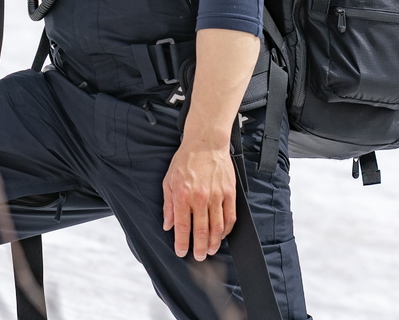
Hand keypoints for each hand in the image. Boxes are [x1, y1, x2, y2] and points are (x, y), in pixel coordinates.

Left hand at [161, 140, 236, 260]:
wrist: (206, 143)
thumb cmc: (186, 160)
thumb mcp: (169, 181)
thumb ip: (168, 205)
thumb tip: (168, 224)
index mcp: (183, 195)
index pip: (183, 226)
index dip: (182, 243)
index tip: (181, 252)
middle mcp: (200, 197)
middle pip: (202, 231)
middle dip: (200, 248)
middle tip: (199, 256)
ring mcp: (217, 196)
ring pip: (218, 227)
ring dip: (214, 242)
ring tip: (211, 249)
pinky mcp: (229, 193)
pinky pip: (230, 217)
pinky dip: (227, 230)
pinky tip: (222, 234)